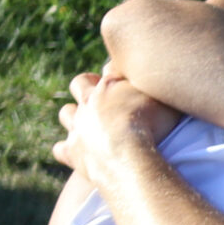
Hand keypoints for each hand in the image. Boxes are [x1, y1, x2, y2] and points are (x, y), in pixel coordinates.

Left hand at [52, 73, 181, 180]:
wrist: (129, 155)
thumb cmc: (152, 124)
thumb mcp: (162, 96)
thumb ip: (158, 83)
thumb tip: (163, 70)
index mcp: (110, 86)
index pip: (111, 70)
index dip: (118, 74)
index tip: (128, 82)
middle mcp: (89, 102)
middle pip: (80, 84)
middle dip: (87, 88)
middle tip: (103, 97)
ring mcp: (78, 126)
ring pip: (66, 113)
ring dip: (74, 116)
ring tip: (91, 125)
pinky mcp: (73, 152)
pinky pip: (61, 149)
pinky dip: (67, 150)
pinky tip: (79, 154)